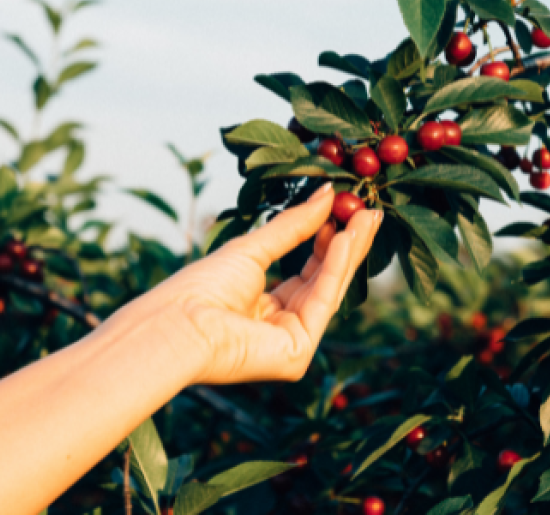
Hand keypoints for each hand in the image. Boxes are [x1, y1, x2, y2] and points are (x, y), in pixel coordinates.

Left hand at [133, 184, 379, 384]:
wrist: (179, 322)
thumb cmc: (202, 288)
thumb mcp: (252, 249)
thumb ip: (292, 226)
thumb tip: (326, 195)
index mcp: (261, 307)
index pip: (305, 274)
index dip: (326, 242)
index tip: (345, 211)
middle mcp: (278, 328)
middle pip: (322, 283)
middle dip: (347, 245)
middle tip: (369, 212)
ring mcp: (289, 344)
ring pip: (328, 291)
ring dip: (348, 252)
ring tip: (367, 217)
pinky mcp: (297, 354)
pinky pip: (322, 303)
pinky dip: (335, 269)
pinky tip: (343, 238)